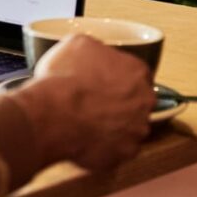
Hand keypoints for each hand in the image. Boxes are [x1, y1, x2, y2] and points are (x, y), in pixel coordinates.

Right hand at [14, 34, 154, 170]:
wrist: (52, 115)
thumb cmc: (64, 78)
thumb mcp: (75, 43)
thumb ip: (95, 48)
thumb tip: (94, 52)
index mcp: (136, 71)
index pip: (136, 73)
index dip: (117, 75)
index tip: (102, 79)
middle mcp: (144, 101)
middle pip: (136, 100)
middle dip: (119, 100)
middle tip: (94, 100)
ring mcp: (136, 130)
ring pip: (128, 126)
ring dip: (112, 123)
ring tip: (86, 120)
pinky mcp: (124, 153)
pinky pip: (116, 148)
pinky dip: (104, 144)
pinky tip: (85, 136)